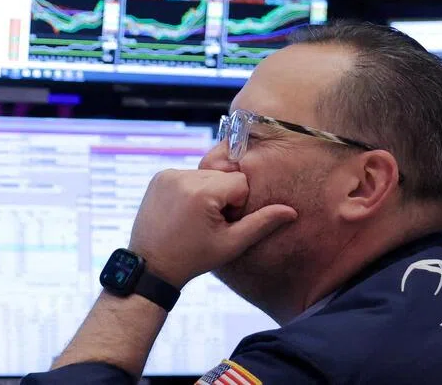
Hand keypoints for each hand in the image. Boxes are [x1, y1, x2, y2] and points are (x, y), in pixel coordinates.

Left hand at [128, 168, 296, 287]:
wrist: (150, 267)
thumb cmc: (193, 258)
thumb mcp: (231, 244)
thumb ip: (261, 224)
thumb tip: (291, 211)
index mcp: (202, 191)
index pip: (240, 183)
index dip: (236, 206)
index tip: (221, 224)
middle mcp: (184, 176)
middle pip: (223, 176)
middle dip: (222, 197)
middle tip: (208, 223)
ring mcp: (169, 174)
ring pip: (207, 175)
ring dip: (207, 192)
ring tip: (194, 218)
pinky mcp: (159, 176)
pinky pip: (188, 175)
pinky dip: (191, 189)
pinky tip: (182, 211)